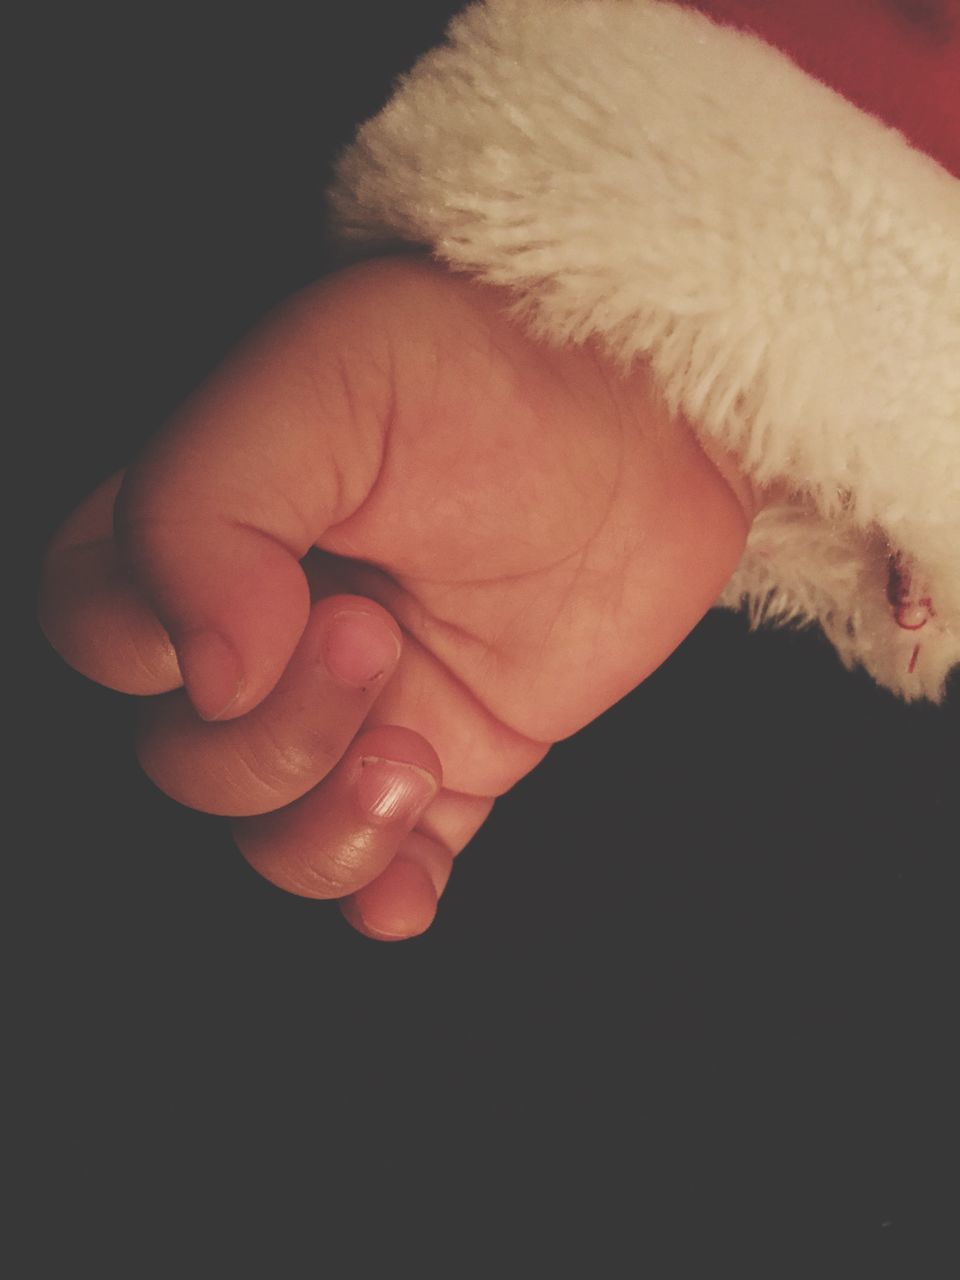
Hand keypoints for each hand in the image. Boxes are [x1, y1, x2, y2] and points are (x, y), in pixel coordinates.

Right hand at [39, 257, 753, 938]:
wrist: (654, 419)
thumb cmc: (495, 369)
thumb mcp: (327, 377)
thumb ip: (207, 506)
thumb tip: (204, 677)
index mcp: (211, 529)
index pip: (98, 629)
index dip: (148, 651)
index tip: (283, 607)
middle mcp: (274, 627)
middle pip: (182, 755)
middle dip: (273, 737)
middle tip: (379, 637)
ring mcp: (363, 706)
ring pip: (267, 829)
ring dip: (324, 828)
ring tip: (416, 754)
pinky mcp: (456, 754)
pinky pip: (389, 865)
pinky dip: (385, 894)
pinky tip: (409, 887)